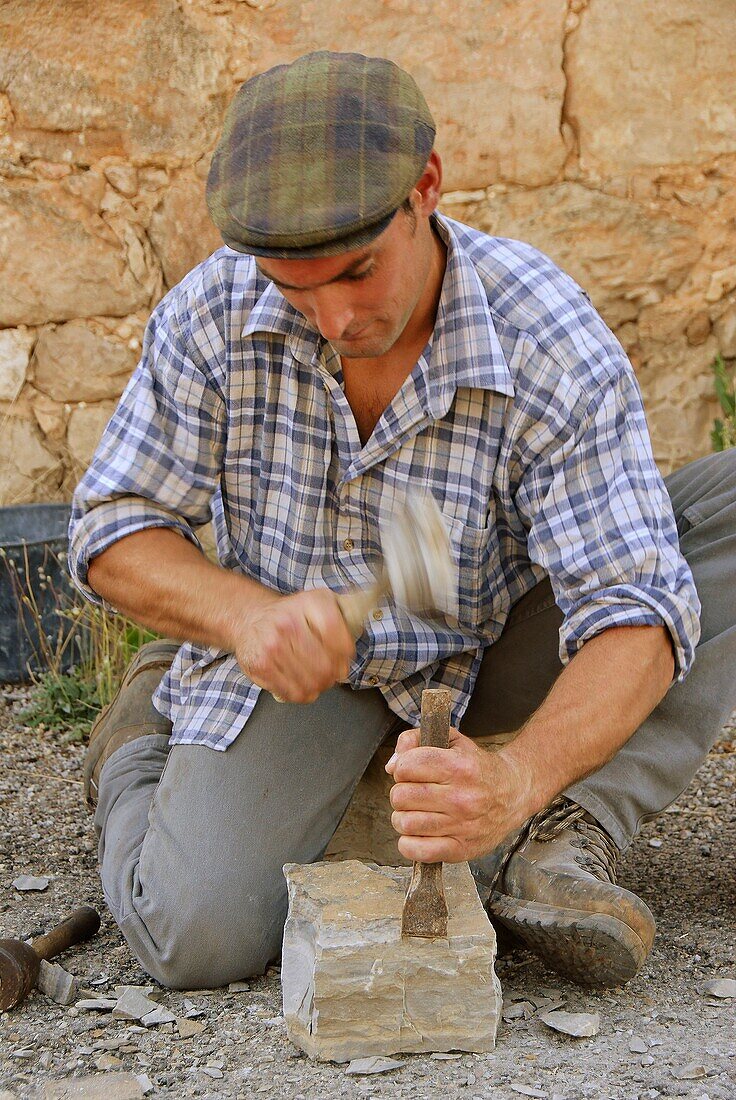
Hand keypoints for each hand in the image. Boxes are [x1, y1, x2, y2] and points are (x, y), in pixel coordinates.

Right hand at [233, 588, 354, 703]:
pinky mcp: (261, 665)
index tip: (345, 656)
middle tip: (332, 673)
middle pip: (326, 664)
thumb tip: (359, 630)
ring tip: (318, 679)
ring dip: (320, 685)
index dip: (346, 652)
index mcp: (309, 603)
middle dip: (334, 674)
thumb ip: (345, 615)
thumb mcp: (320, 602)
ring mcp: (272, 645)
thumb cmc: (291, 614)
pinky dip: (303, 694)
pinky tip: (303, 684)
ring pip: (312, 682)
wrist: (251, 618)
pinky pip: (293, 692)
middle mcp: (288, 622)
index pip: (336, 634)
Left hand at [384, 726, 532, 862]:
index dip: (402, 767)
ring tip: (416, 812)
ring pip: (405, 823)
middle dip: (401, 792)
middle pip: (401, 796)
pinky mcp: (461, 849)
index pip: (407, 766)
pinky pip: (418, 850)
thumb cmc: (477, 767)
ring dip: (403, 817)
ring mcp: (462, 826)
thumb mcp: (451, 740)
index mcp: (459, 767)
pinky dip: (408, 844)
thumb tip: (392, 766)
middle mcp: (461, 797)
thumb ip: (415, 740)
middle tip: (414, 793)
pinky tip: (417, 833)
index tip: (412, 771)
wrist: (514, 793)